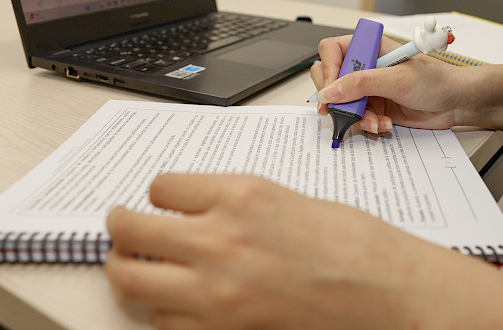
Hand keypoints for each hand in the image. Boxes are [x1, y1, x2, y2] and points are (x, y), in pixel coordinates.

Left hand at [104, 173, 452, 328]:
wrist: (383, 290)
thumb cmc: (350, 242)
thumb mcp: (283, 198)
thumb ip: (230, 202)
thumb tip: (190, 208)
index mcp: (240, 194)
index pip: (161, 186)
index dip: (159, 192)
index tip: (160, 199)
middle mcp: (219, 239)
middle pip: (130, 230)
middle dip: (119, 225)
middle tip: (120, 224)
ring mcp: (215, 291)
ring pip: (131, 281)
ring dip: (128, 269)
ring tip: (132, 263)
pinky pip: (161, 321)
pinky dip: (160, 308)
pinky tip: (173, 298)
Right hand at [310, 35, 466, 132]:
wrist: (456, 103)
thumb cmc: (437, 81)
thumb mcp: (397, 79)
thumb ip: (361, 83)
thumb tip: (330, 91)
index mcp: (369, 47)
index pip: (332, 51)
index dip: (327, 70)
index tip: (332, 91)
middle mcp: (365, 66)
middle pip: (330, 78)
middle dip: (338, 99)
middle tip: (347, 110)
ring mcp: (368, 88)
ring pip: (341, 103)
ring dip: (356, 116)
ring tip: (376, 121)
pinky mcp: (374, 107)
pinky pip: (356, 118)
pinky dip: (367, 124)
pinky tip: (384, 124)